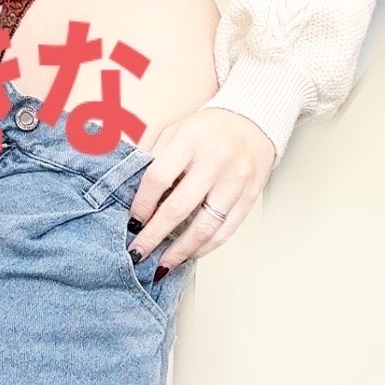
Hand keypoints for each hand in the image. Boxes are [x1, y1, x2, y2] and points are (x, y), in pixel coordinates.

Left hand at [127, 106, 275, 274]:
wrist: (253, 122)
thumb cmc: (209, 129)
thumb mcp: (176, 130)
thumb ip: (155, 157)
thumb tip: (131, 192)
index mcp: (191, 140)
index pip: (159, 178)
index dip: (142, 204)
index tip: (132, 221)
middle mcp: (215, 161)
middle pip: (179, 207)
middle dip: (155, 235)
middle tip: (138, 251)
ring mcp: (235, 181)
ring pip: (205, 226)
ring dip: (181, 250)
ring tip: (163, 263)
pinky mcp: (249, 197)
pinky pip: (226, 230)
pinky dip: (206, 247)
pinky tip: (190, 254)